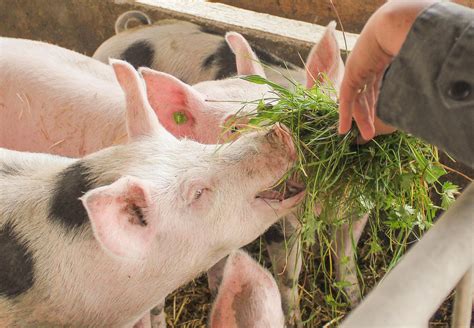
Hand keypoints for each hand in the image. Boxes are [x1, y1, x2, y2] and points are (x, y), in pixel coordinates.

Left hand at [338, 0, 436, 139]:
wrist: (398, 24)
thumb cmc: (413, 39)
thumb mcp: (414, 63)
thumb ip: (418, 77)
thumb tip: (440, 93)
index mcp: (381, 60)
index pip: (375, 85)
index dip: (375, 102)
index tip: (378, 116)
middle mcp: (367, 65)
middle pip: (366, 95)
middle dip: (368, 115)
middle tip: (369, 134)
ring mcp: (358, 69)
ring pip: (357, 99)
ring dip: (360, 118)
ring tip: (364, 136)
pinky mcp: (352, 74)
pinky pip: (347, 97)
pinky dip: (345, 113)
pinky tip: (343, 129)